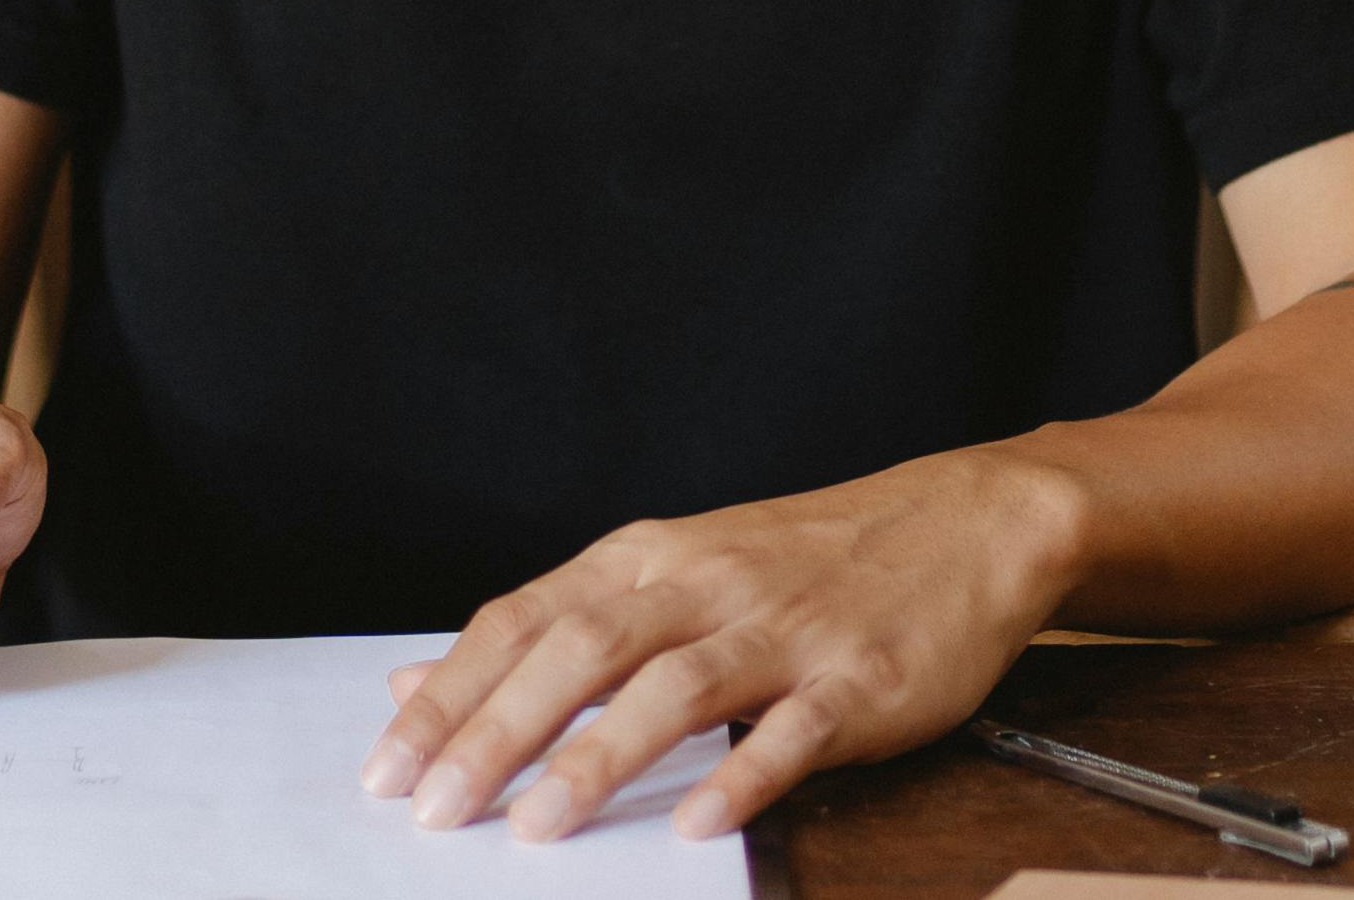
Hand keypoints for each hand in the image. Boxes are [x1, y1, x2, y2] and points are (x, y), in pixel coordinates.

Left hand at [360, 448, 1090, 845]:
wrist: (964, 525)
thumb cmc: (806, 563)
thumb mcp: (670, 575)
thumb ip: (552, 632)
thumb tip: (418, 683)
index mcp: (647, 561)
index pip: (521, 622)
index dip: (450, 695)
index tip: (388, 768)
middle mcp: (703, 585)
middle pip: (578, 652)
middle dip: (496, 734)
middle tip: (436, 810)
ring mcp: (783, 631)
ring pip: (673, 688)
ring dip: (598, 758)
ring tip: (537, 829)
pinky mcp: (857, 678)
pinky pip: (792, 729)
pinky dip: (743, 776)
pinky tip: (699, 822)